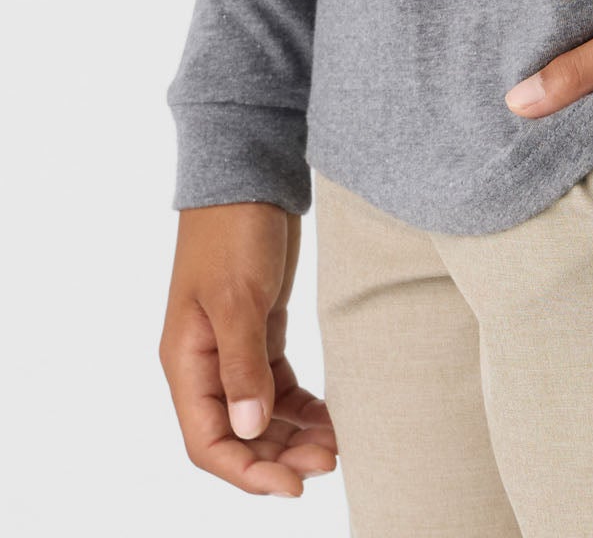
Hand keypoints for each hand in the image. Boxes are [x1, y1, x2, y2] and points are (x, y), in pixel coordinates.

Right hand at [159, 201, 336, 498]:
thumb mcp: (238, 297)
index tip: (294, 485)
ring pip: (261, 414)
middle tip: (330, 462)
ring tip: (338, 444)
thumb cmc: (234, 229)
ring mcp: (233, 348)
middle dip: (280, 456)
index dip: (247, 472)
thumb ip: (243, 364)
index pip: (208, 442)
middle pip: (238, 435)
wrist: (251, 173)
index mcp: (186, 362)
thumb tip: (248, 430)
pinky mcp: (261, 330)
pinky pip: (279, 386)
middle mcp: (206, 363)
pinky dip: (303, 406)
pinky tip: (331, 415)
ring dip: (294, 436)